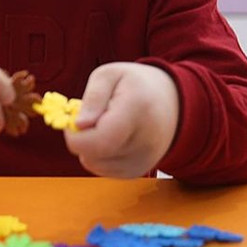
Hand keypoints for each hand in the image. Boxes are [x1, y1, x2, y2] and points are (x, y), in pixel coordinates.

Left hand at [65, 63, 179, 177]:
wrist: (173, 104)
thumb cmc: (137, 85)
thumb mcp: (110, 75)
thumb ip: (92, 97)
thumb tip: (79, 125)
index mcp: (137, 111)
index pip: (97, 141)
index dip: (75, 136)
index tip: (73, 121)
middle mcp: (144, 141)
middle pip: (92, 155)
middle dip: (82, 139)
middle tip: (91, 119)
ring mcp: (143, 160)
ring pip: (95, 165)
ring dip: (90, 148)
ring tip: (106, 127)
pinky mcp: (138, 171)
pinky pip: (103, 170)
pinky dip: (100, 156)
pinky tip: (112, 139)